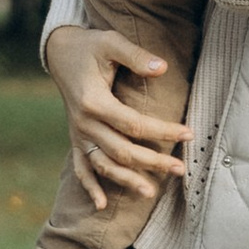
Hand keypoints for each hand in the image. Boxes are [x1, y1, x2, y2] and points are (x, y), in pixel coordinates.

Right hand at [42, 24, 190, 206]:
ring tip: (151, 193)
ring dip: (126, 180)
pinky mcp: (76, 138)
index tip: (188, 134)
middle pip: (121, 150)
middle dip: (152, 162)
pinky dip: (89, 187)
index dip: (162, 131)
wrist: (60, 52)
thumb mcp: (111, 42)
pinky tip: (102, 205)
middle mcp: (84, 123)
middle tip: (180, 169)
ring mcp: (78, 134)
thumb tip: (162, 68)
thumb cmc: (90, 46)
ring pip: (104, 164)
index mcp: (93, 102)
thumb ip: (136, 55)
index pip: (133, 124)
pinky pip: (80, 167)